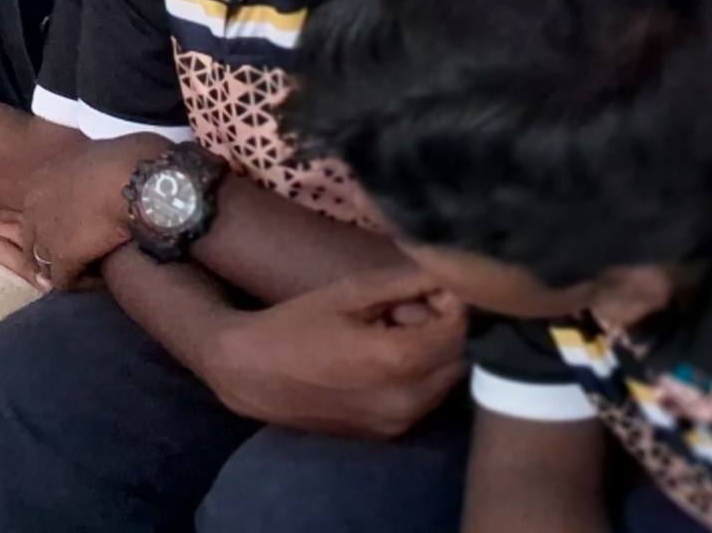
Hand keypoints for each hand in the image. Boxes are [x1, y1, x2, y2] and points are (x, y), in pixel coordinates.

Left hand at [22, 133, 165, 288]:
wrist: (141, 180)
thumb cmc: (133, 158)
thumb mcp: (107, 152)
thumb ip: (97, 165)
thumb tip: (110, 168)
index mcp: (46, 178)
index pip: (41, 211)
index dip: (62, 225)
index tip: (86, 232)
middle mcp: (36, 205)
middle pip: (36, 239)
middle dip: (58, 250)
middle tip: (88, 257)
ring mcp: (45, 232)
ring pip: (46, 263)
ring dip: (70, 268)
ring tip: (98, 271)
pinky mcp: (62, 257)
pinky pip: (64, 281)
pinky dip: (83, 283)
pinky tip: (104, 279)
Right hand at [202, 268, 467, 438]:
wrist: (250, 373)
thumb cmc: (297, 324)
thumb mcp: (352, 292)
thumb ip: (408, 283)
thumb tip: (452, 278)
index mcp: (399, 360)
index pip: (460, 328)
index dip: (453, 301)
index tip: (431, 286)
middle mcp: (408, 400)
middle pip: (460, 358)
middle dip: (447, 329)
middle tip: (411, 308)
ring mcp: (400, 423)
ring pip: (447, 381)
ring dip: (435, 354)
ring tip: (397, 333)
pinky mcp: (389, 434)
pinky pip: (426, 400)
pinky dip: (420, 377)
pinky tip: (386, 360)